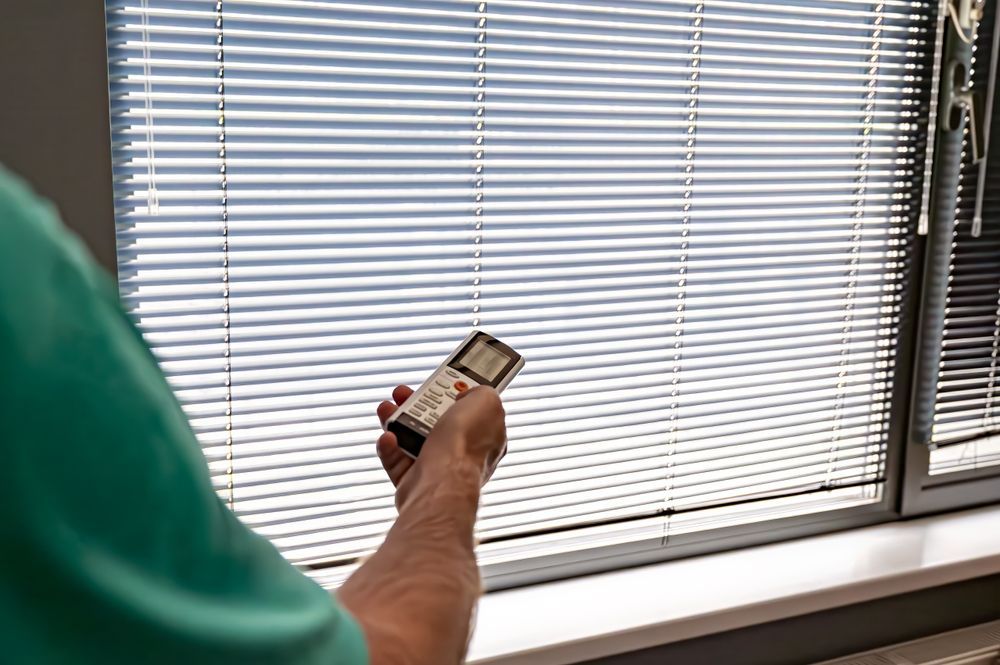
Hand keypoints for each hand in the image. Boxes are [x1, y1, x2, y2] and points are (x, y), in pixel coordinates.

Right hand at [376, 384, 507, 508]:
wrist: (441, 482)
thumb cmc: (466, 445)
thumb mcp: (487, 401)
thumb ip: (481, 392)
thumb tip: (468, 395)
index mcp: (486, 437)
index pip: (471, 412)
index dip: (454, 394)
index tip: (440, 382)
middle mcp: (463, 454)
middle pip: (437, 422)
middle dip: (417, 404)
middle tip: (404, 393)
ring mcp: (438, 469)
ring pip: (413, 439)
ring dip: (397, 421)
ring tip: (386, 409)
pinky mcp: (414, 482)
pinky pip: (397, 460)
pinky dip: (390, 447)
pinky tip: (388, 437)